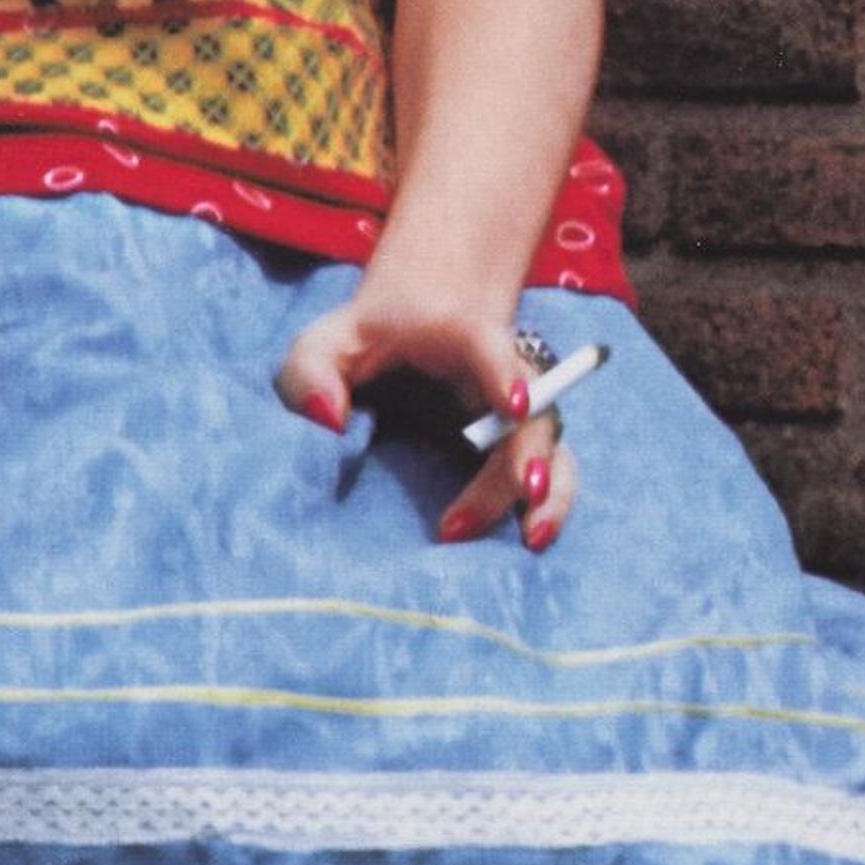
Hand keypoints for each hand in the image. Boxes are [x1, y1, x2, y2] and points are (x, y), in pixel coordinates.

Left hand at [275, 273, 572, 554]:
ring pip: (551, 447)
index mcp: (459, 335)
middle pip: (530, 411)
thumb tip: (327, 421)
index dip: (505, 372)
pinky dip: (550, 507)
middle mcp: (503, 373)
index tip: (513, 406)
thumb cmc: (365, 340)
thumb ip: (310, 371)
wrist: (416, 323)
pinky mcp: (519, 445)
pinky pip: (553, 473)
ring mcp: (518, 412)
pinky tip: (530, 541)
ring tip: (530, 538)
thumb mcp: (325, 344)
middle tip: (513, 497)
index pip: (489, 347)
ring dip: (549, 492)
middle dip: (525, 456)